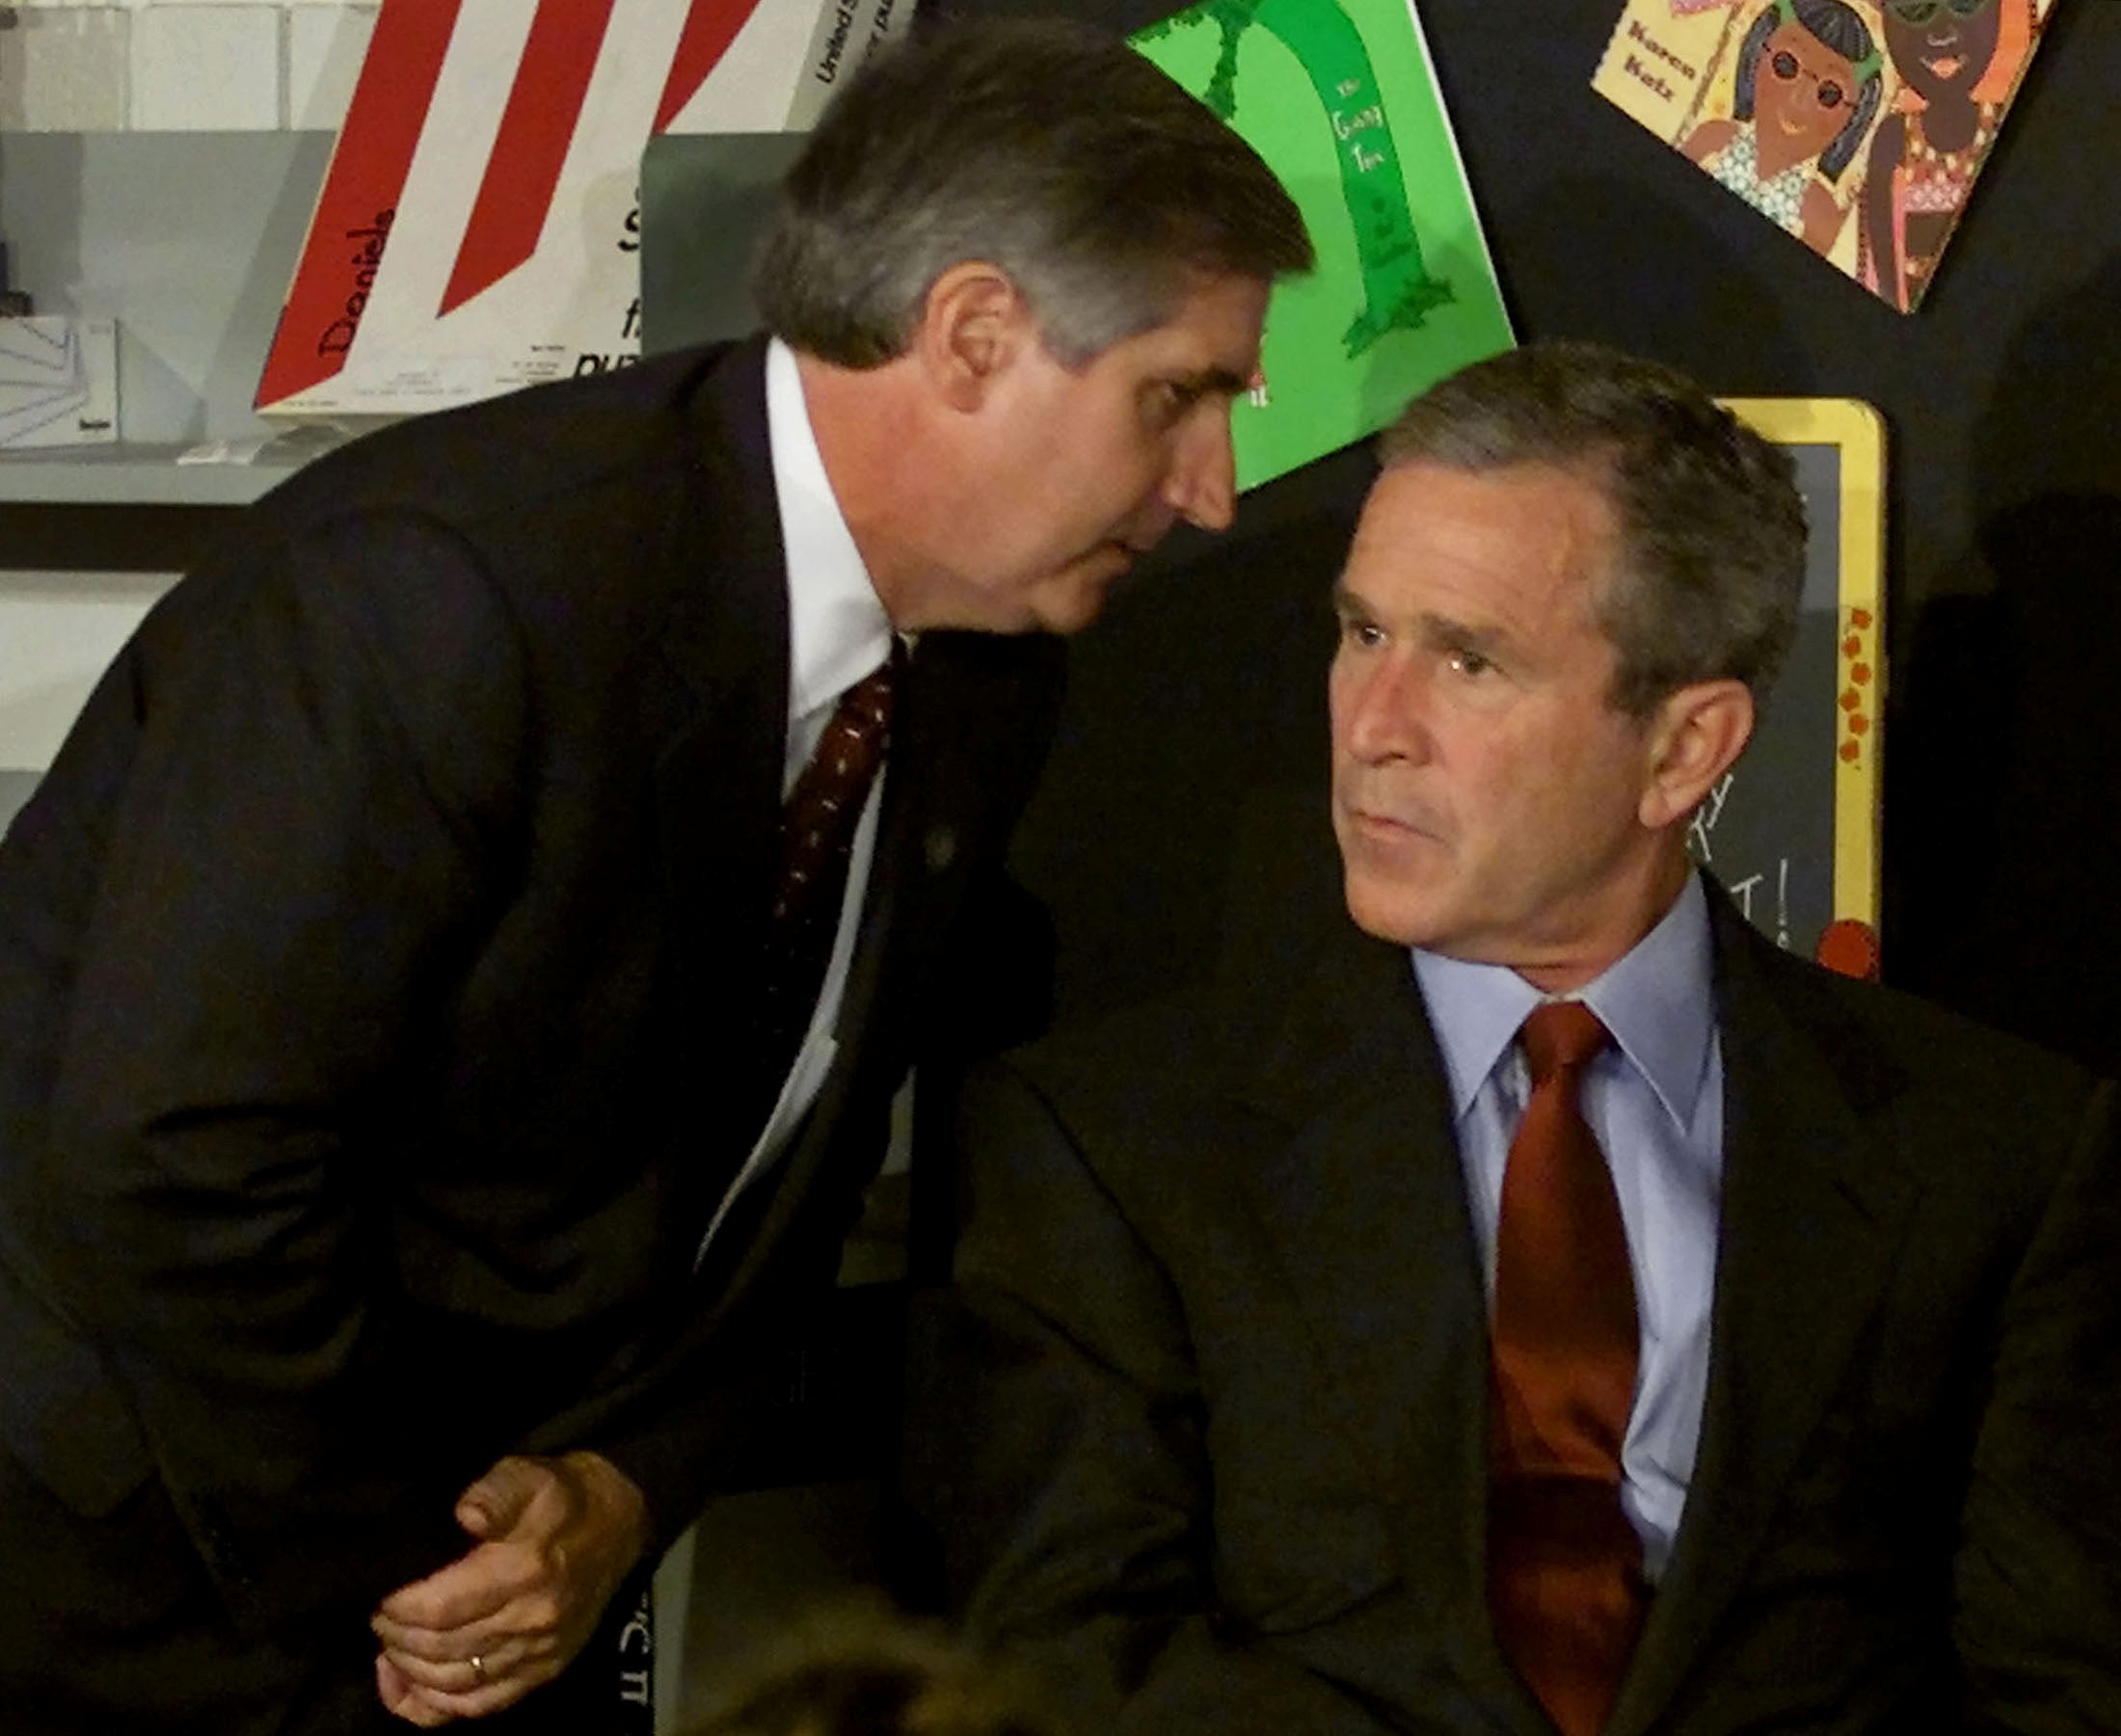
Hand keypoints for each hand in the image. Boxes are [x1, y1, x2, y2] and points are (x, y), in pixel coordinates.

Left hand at [371, 1451, 648, 1724]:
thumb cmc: (562, 1496)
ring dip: (411, 1670)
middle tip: (380, 1617)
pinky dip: (434, 1706)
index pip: (441, 1609)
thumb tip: (467, 1513)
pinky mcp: (543, 1671)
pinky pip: (480, 1706)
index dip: (400, 1610)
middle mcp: (532, 1619)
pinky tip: (407, 1685)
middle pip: (442, 1650)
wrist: (618, 1524)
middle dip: (398, 1637)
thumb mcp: (528, 1475)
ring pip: (456, 1683)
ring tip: (391, 1645)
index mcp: (524, 1570)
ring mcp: (539, 1653)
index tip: (382, 1594)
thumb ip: (495, 1492)